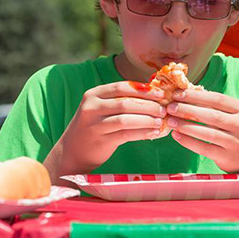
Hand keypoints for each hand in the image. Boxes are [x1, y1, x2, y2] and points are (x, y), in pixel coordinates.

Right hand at [51, 82, 165, 173]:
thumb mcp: (102, 108)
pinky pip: (125, 134)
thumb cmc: (95, 126)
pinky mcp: (100, 140)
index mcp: (94, 94)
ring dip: (147, 119)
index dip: (143, 89)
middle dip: (148, 105)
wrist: (73, 151)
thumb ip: (121, 100)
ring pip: (126, 119)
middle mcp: (91, 107)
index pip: (122, 87)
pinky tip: (153, 133)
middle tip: (164, 109)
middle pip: (125, 102)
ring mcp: (94, 124)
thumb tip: (154, 94)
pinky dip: (142, 133)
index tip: (160, 94)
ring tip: (160, 121)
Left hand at [165, 89, 238, 173]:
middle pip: (212, 115)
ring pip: (208, 132)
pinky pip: (204, 148)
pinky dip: (189, 142)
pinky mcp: (228, 157)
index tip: (177, 93)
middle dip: (188, 110)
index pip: (217, 99)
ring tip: (171, 121)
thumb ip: (214, 106)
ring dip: (186, 126)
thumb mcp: (233, 115)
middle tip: (170, 107)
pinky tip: (177, 136)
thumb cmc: (236, 131)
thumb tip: (185, 94)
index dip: (196, 96)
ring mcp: (236, 142)